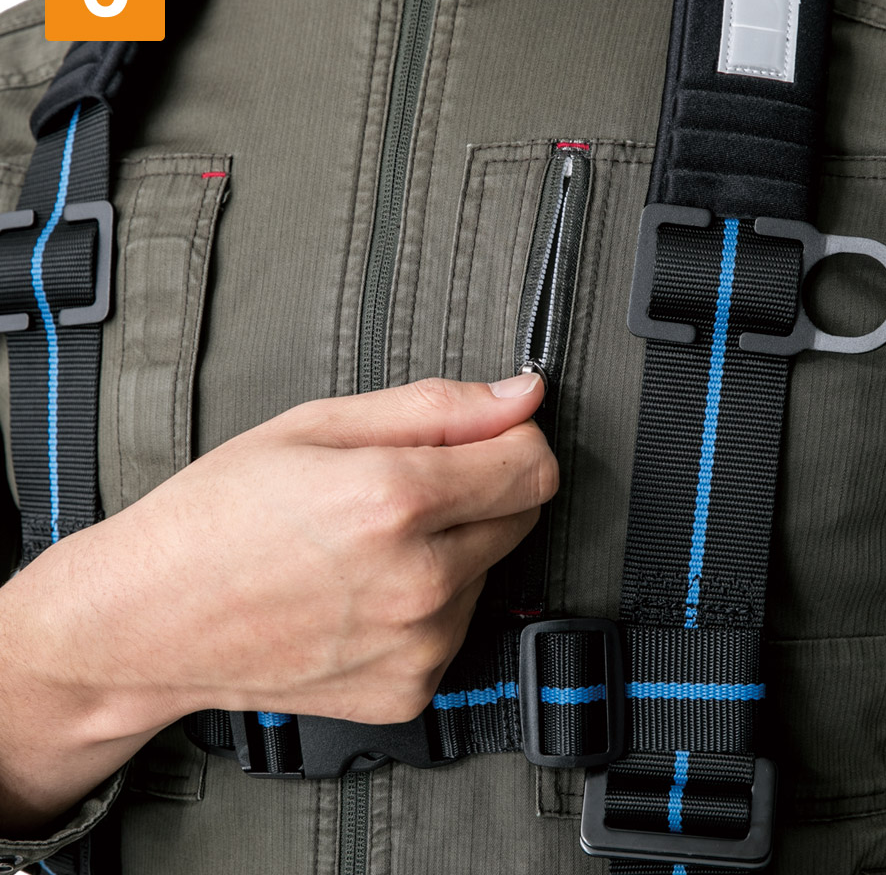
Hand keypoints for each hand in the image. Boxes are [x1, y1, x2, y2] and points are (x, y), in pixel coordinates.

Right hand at [0, 373, 554, 829]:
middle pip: (522, 515)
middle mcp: (417, 582)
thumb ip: (436, 407)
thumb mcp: (317, 425)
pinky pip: (458, 624)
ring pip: (491, 569)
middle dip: (480, 490)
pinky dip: (429, 603)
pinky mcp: (409, 688)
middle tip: (401, 488)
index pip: (533, 465)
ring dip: (453, 548)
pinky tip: (365, 592)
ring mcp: (417, 644)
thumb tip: (521, 396)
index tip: (485, 437)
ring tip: (367, 544)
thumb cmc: (218, 515)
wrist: (152, 619)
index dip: (512, 440)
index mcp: (394, 500)